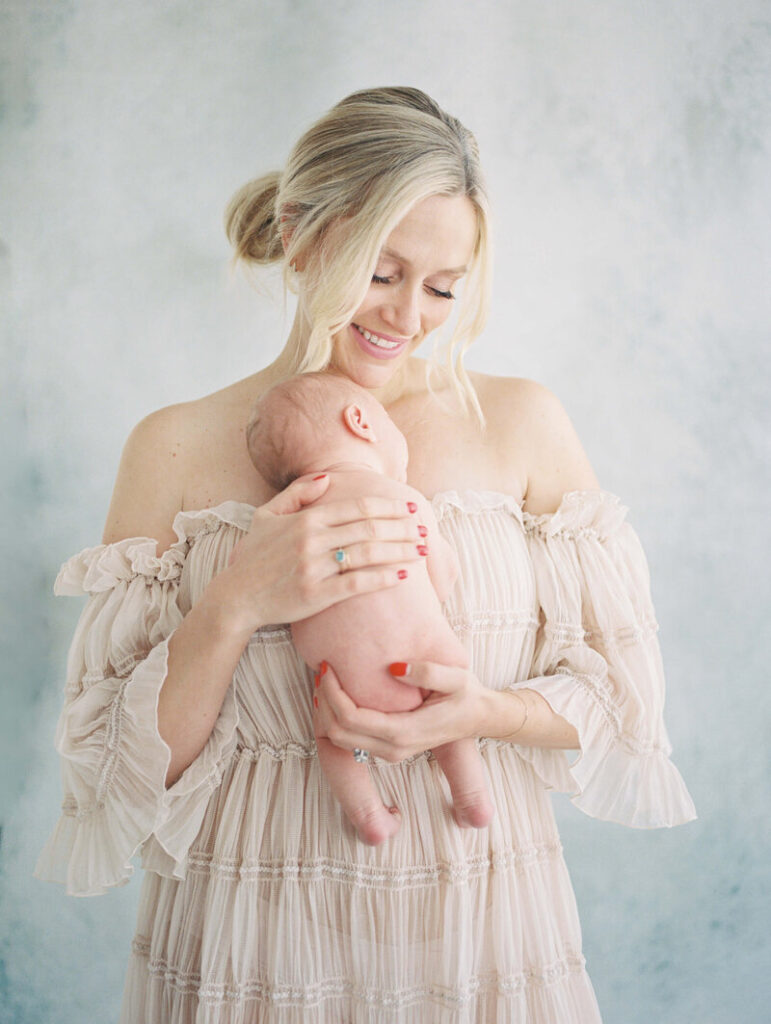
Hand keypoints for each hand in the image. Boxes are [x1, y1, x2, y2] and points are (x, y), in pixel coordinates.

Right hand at [204, 474, 424, 634]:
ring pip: (368, 553)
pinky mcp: (316, 595)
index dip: (389, 506)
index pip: (357, 507)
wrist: (236, 597)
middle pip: (369, 527)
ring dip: (401, 550)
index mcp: (305, 519)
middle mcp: (312, 540)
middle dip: (403, 527)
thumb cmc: (254, 557)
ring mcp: (314, 568)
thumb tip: (328, 478)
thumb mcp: (266, 516)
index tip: (410, 508)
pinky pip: (358, 583)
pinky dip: (384, 577)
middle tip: (425, 528)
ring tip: (422, 550)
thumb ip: (297, 494)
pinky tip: (404, 575)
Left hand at [313, 659, 496, 761]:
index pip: (351, 718)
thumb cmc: (468, 694)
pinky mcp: (388, 748)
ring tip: (328, 678)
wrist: (480, 718)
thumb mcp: (456, 677)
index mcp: (404, 731)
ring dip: (327, 710)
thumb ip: (429, 672)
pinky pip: (350, 738)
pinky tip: (340, 691)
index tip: (328, 666)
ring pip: (339, 739)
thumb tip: (393, 668)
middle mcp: (393, 748)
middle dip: (324, 701)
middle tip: (323, 669)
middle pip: (337, 733)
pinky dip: (337, 716)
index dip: (333, 693)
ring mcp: (390, 752)